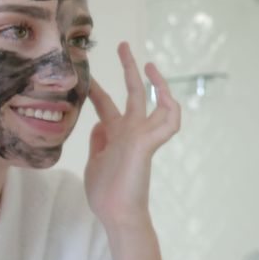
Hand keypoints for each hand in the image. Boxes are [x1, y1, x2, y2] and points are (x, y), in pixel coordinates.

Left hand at [84, 43, 180, 229]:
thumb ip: (98, 141)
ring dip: (157, 82)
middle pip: (134, 92)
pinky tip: (166, 95)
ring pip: (158, 103)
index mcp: (116, 135)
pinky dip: (170, 106)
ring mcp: (142, 136)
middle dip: (129, 68)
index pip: (106, 104)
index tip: (88, 75)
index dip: (98, 88)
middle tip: (123, 45)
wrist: (116, 214)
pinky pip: (169, 121)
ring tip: (148, 63)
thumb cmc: (106, 194)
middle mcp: (131, 131)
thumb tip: (98, 124)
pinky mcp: (148, 144)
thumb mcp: (95, 161)